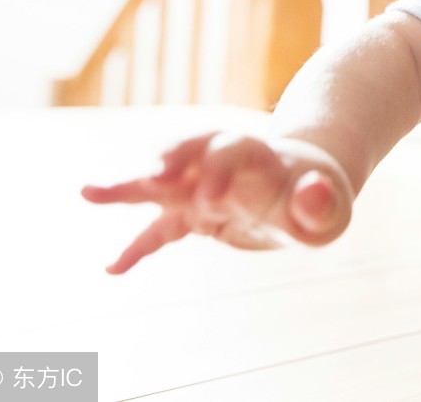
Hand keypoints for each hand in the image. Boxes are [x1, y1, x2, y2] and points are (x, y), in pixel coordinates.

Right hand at [82, 132, 353, 273]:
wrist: (303, 188)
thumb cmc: (317, 198)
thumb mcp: (330, 208)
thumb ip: (322, 203)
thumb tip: (315, 191)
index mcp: (259, 158)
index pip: (234, 151)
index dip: (219, 169)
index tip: (210, 200)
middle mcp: (224, 165)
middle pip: (191, 151)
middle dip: (169, 161)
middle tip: (148, 178)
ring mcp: (202, 187)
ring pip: (163, 182)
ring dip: (130, 186)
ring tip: (89, 192)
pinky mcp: (191, 213)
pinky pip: (160, 228)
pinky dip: (139, 247)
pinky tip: (113, 269)